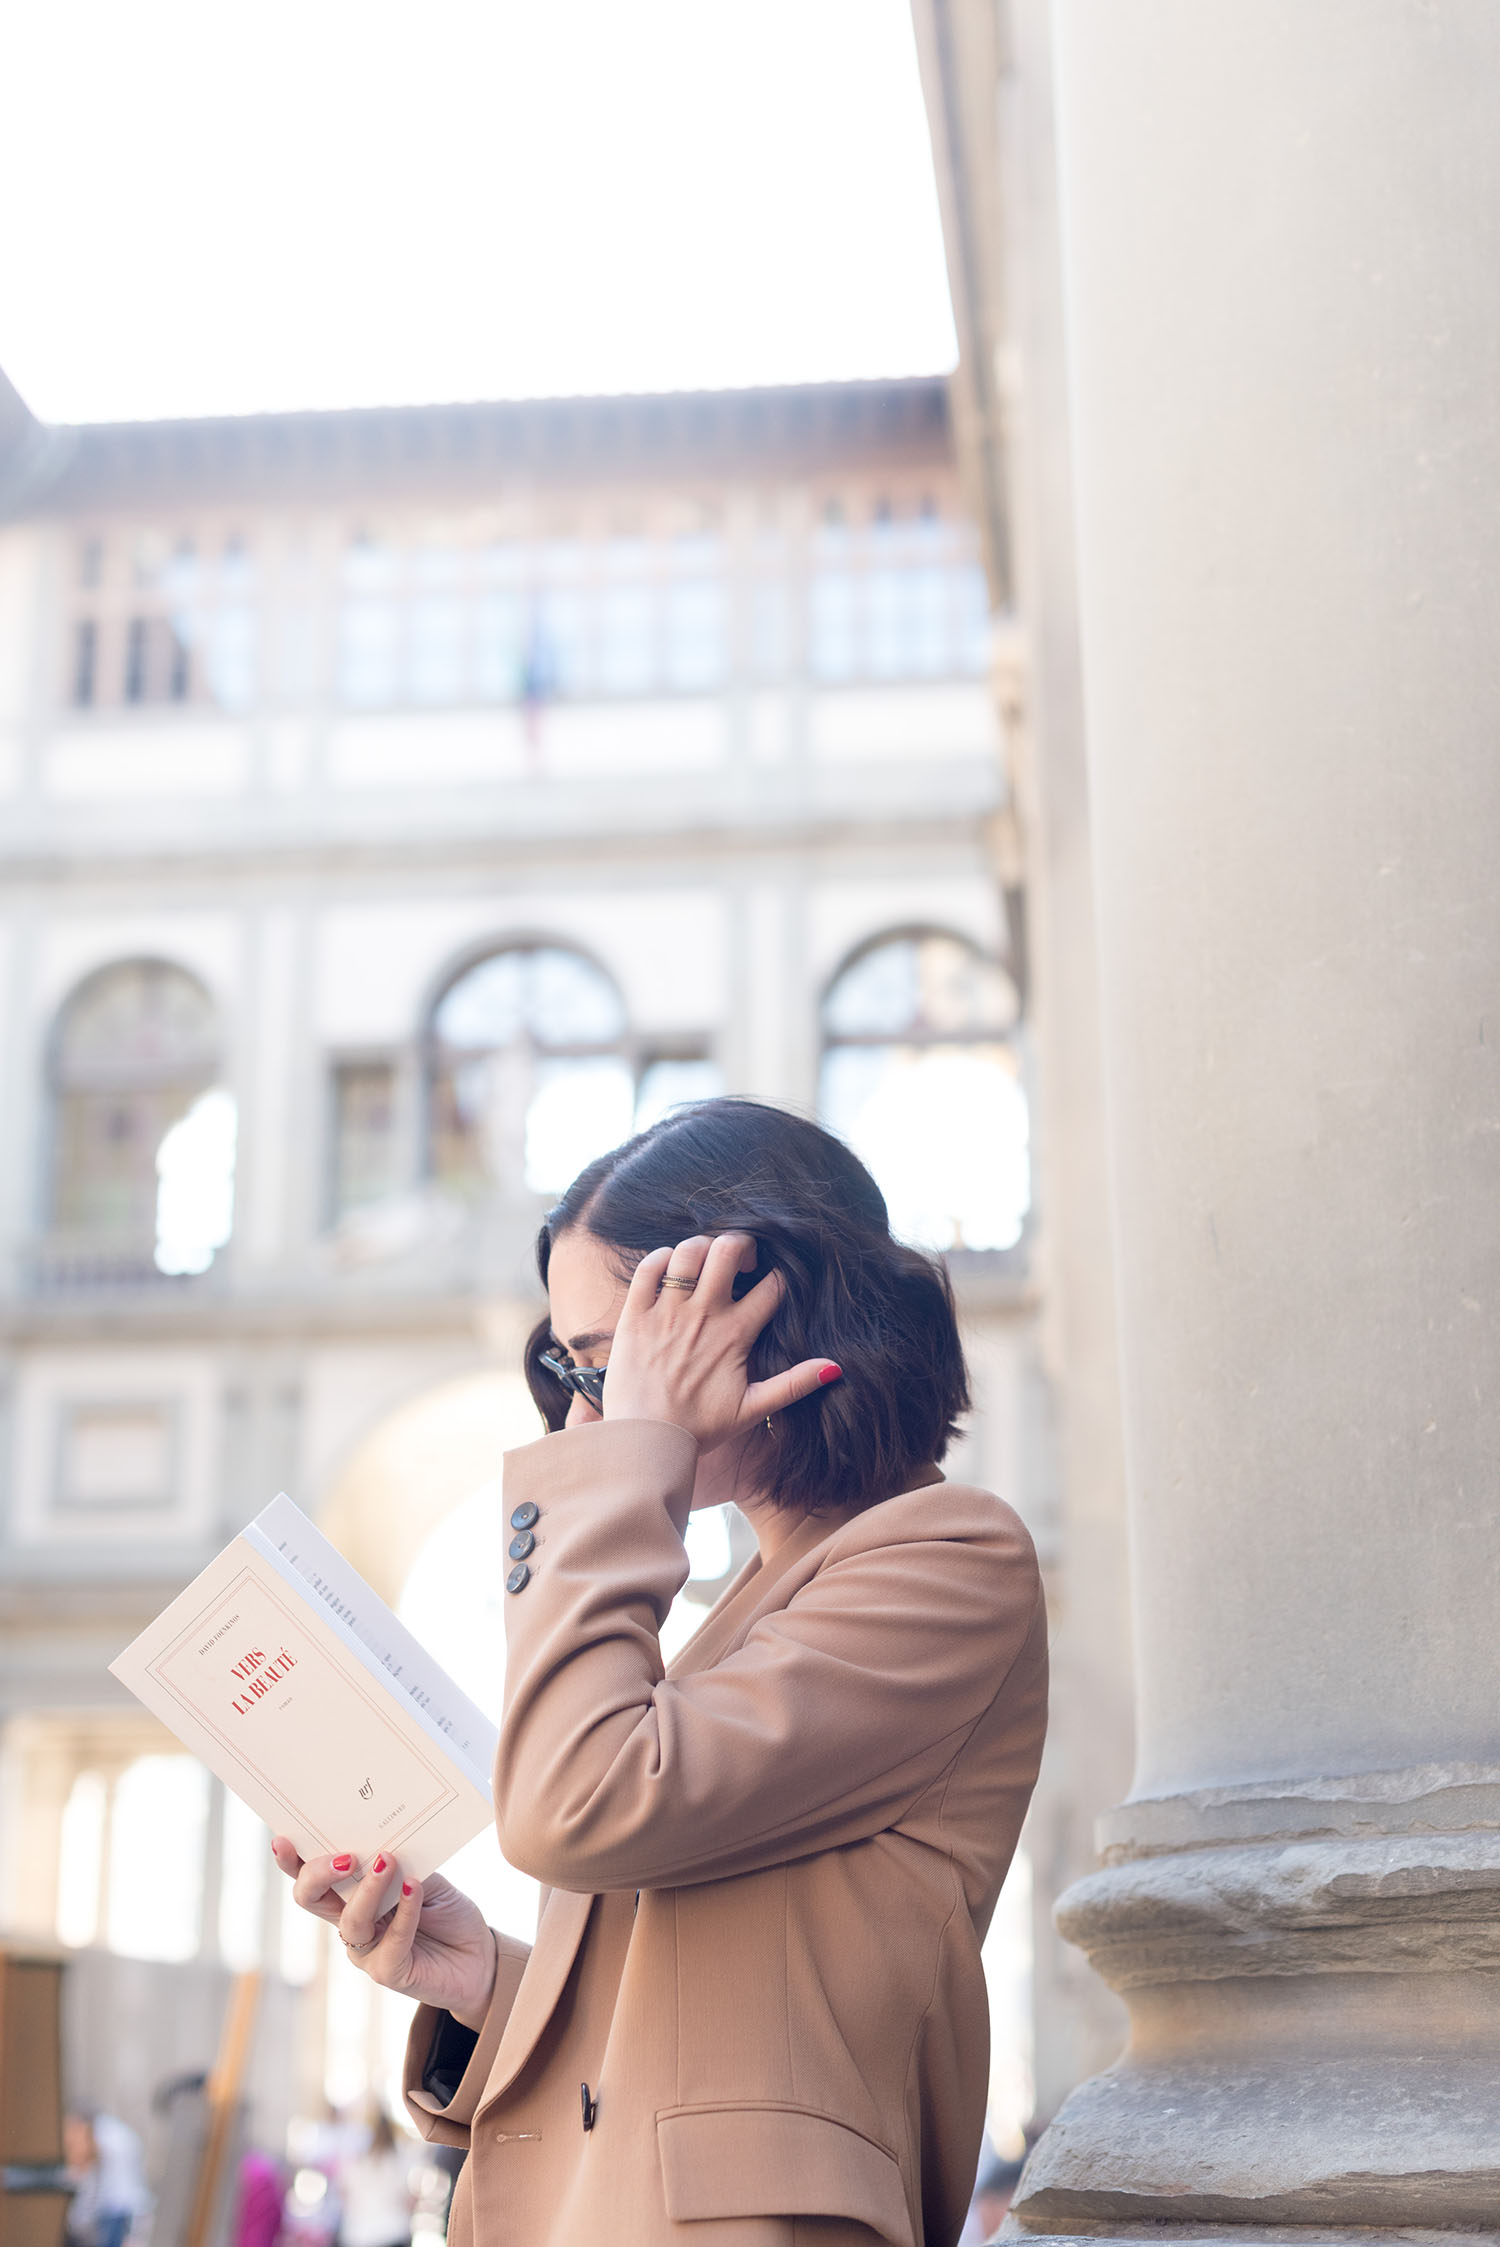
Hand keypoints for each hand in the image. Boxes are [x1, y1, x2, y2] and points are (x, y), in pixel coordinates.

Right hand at [271, 1838, 497, 2029]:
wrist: (480, 1957)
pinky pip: (391, 1941)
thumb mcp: (425, 1876)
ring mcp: (366, 1951)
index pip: (314, 1878)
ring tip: (388, 1860)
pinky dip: (405, 1912)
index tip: (282, 1838)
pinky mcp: (388, 1972)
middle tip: (345, 1855)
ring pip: (351, 1920)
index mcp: (352, 1896)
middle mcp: (351, 1923)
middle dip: (318, 1874)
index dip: (292, 1862)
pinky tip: (416, 1889)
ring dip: (368, 1888)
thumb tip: (382, 1843)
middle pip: (312, 1899)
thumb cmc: (447, 1913)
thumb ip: (402, 1863)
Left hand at [600, 1231, 839, 1451]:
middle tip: (740, 1262)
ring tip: (705, 1264)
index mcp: (735, 1334)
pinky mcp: (636, 1315)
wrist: (646, 1442)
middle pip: (728, 1250)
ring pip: (689, 1251)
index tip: (769, 1281)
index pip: (772, 1284)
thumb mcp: (753, 1409)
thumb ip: (794, 1384)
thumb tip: (835, 1367)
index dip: (778, 1276)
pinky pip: (648, 1268)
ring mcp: (667, 1312)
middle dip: (741, 1245)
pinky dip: (662, 1258)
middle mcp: (703, 1315)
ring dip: (702, 1248)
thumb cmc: (700, 1428)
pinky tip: (670, 1271)